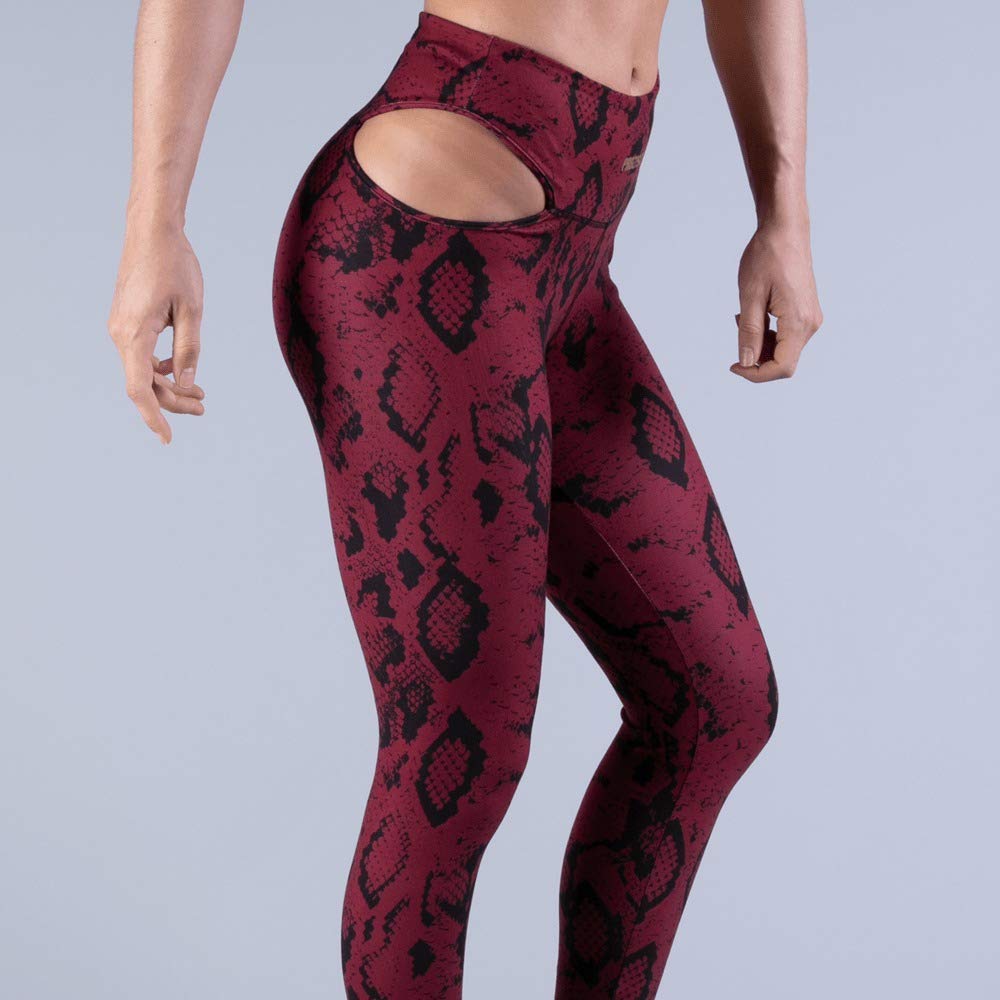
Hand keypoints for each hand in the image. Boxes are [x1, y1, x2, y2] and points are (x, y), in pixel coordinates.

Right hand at [108, 222, 205, 442]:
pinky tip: (182, 370)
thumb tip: (187, 381)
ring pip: (143, 371)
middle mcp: (120, 335)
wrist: (152, 231)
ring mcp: (120, 328)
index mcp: (134, 334)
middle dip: (173, 401)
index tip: (168, 438)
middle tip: (204, 407)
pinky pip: (141, 356)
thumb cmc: (174, 265)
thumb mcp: (192, 309)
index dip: (154, 417)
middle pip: (145, 384)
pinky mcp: (126, 322)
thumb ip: (190, 348)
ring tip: (200, 393)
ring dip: (169, 385)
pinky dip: (161, 368)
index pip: (140, 389)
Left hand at [730, 218, 822, 382]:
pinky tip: (754, 314)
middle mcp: (810, 324)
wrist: (785, 230)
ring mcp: (810, 318)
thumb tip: (746, 362)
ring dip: (760, 344)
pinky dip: (767, 334)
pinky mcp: (805, 313)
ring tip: (743, 317)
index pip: (782, 367)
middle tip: (738, 330)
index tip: (734, 365)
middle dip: (756, 357)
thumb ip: (749, 332)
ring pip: (783, 350)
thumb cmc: (767, 256)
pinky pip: (786, 337)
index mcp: (799, 321)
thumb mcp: (750, 295)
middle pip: (783, 362)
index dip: (756, 374)